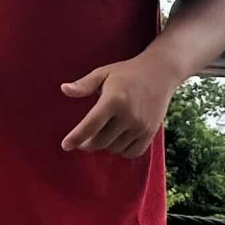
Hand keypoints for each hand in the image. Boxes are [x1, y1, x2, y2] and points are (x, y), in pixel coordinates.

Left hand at [60, 53, 175, 156]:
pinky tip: (116, 141)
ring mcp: (141, 125)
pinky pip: (132, 152)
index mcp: (114, 99)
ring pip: (115, 148)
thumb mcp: (104, 73)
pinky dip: (121, 151)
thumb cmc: (127, 72)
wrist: (160, 73)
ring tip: (101, 135)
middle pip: (101, 141)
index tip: (65, 145)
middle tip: (82, 140)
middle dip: (87, 144)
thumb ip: (84, 84)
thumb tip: (64, 89)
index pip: (90, 125)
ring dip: (104, 146)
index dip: (76, 138)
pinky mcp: (150, 132)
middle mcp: (128, 115)